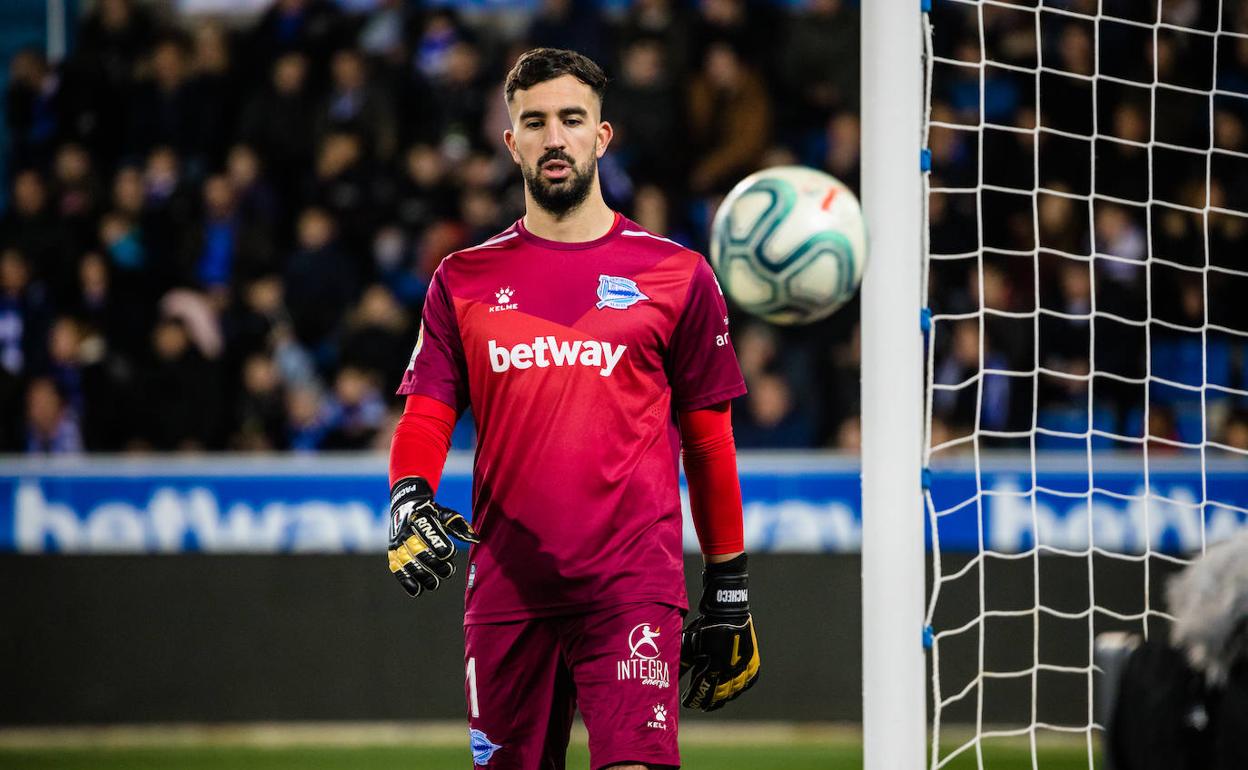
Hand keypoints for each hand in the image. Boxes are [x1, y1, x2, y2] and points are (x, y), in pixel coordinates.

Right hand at [387, 476, 478, 596]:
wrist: (405, 507)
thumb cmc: (431, 514)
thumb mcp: (445, 514)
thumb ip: (459, 526)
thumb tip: (475, 539)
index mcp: (419, 517)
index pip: (428, 532)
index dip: (438, 544)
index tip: (450, 554)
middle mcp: (405, 531)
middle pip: (417, 550)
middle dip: (433, 563)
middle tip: (448, 572)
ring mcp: (397, 543)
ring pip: (407, 562)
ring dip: (421, 575)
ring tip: (435, 583)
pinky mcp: (392, 554)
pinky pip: (397, 569)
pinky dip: (406, 581)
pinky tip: (417, 590)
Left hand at [680, 553, 759, 710]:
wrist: (728, 611)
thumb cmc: (706, 627)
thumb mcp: (691, 643)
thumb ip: (684, 662)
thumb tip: (671, 676)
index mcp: (715, 666)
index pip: (702, 690)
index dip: (694, 699)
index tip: (686, 702)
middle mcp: (731, 670)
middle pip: (718, 695)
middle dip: (707, 701)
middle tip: (700, 704)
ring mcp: (744, 667)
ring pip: (734, 691)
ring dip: (723, 697)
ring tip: (714, 701)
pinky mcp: (752, 662)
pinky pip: (748, 681)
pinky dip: (739, 688)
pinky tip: (733, 691)